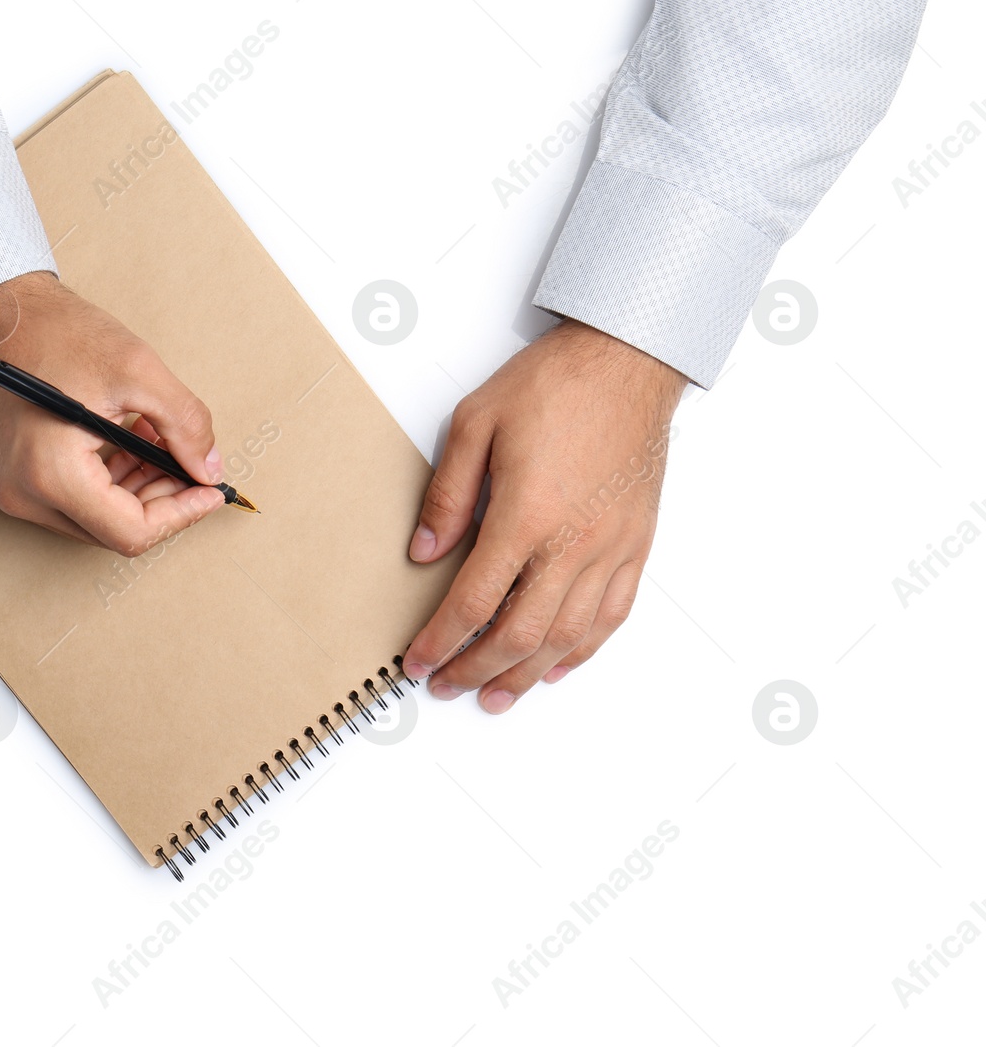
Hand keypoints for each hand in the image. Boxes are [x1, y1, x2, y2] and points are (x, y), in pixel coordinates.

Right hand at [0, 271, 225, 554]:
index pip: (130, 532)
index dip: (181, 515)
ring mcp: (15, 491)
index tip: (210, 491)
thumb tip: (208, 470)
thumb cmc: (56, 333)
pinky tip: (134, 444)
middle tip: (192, 465)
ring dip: (140, 489)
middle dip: (163, 501)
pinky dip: (113, 481)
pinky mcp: (16, 480)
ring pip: (98, 520)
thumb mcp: (139, 371)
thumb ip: (185, 426)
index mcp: (51, 475)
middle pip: (114, 531)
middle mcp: (25, 495)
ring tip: (162, 443)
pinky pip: (76, 501)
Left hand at [401, 320, 687, 712]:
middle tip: (446, 685)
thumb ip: (447, 497)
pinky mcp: (636, 544)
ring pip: (567, 637)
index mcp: (526, 516)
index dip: (441, 641)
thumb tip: (425, 554)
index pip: (473, 603)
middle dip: (474, 669)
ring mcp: (611, 549)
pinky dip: (583, 649)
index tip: (418, 661)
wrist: (627, 360)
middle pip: (518, 635)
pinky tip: (559, 665)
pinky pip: (612, 615)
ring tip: (495, 694)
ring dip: (526, 675)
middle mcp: (573, 544)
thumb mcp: (476, 424)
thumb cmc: (554, 385)